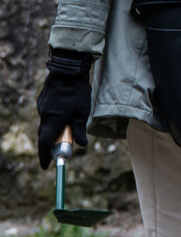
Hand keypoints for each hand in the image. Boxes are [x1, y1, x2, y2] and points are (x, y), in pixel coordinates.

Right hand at [36, 49, 92, 169]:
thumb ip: (80, 129)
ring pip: (46, 124)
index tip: (46, 166)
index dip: (44, 156)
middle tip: (58, 151)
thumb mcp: (82, 111)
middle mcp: (45, 115)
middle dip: (50, 145)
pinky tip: (64, 112)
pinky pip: (47, 115)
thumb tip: (83, 145)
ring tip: (66, 127)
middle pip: (45, 135)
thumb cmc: (77, 91)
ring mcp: (42, 108)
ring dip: (54, 129)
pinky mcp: (43, 102)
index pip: (45, 143)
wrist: (67, 70)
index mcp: (54, 120)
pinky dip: (53, 119)